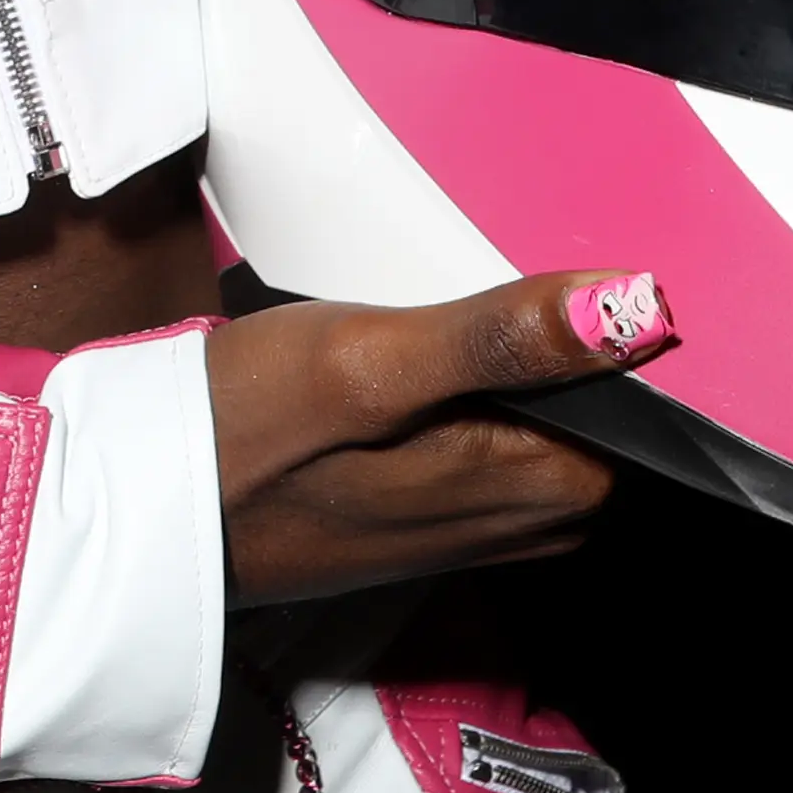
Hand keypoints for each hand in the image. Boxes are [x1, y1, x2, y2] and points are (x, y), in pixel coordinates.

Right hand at [209, 268, 659, 606]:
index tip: (574, 261)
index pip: (647, 405)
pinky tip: (442, 360)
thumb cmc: (242, 433)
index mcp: (532, 486)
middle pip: (608, 418)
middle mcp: (526, 522)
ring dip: (533, 370)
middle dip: (579, 347)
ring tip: (475, 302)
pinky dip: (494, 400)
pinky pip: (508, 452)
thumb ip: (501, 335)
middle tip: (504, 270)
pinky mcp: (436, 522)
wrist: (145, 514)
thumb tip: (635, 306)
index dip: (620, 329)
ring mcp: (481, 530)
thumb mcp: (366, 358)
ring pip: (557, 432)